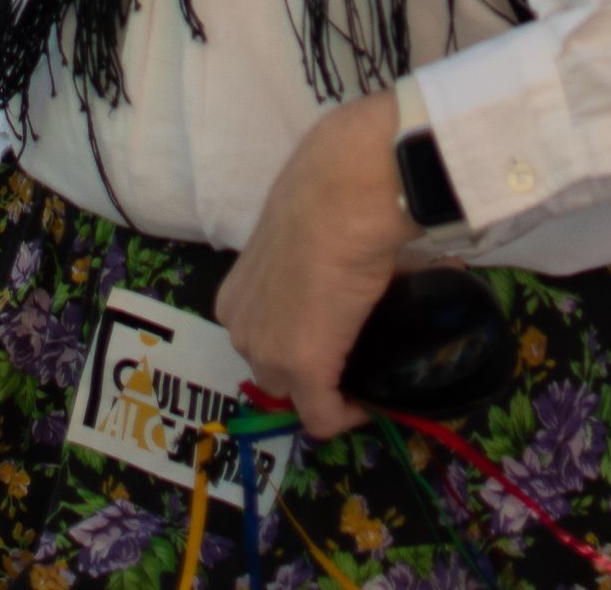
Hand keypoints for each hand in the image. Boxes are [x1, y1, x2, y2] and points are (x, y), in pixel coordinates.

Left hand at [215, 89, 414, 442]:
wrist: (344, 192)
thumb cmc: (328, 194)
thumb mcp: (306, 233)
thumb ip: (317, 258)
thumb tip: (358, 258)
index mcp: (237, 294)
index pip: (264, 336)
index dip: (298, 341)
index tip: (335, 338)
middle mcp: (241, 327)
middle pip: (274, 368)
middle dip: (309, 366)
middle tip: (351, 350)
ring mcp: (267, 352)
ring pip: (297, 391)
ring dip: (327, 386)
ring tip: (364, 367)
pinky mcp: (302, 370)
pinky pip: (322, 416)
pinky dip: (346, 416)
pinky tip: (372, 402)